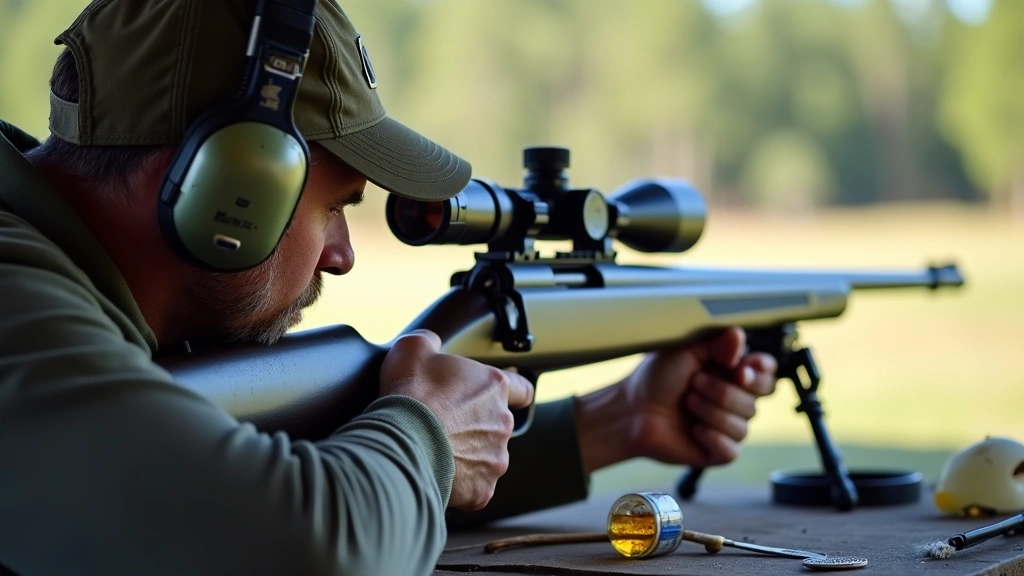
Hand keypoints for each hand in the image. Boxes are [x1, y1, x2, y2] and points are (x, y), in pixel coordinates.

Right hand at [379, 330, 533, 510]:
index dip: (512, 392)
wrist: (402, 442)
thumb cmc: (410, 394)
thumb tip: (430, 345)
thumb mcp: (413, 349)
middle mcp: (502, 422)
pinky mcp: (482, 488)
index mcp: (494, 386)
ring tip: (435, 451)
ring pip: (485, 456)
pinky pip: (473, 486)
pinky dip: (458, 483)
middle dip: (474, 426)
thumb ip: (430, 343)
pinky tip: (435, 472)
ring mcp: (495, 458)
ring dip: (466, 454)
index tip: (503, 397)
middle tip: (443, 425)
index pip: (521, 389)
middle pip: (496, 425)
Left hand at [576, 327, 776, 472]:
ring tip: (687, 403)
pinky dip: (713, 437)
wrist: (631, 409)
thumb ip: (716, 346)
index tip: (743, 368)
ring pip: (744, 425)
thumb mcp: (685, 353)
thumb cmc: (654, 379)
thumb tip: (738, 335)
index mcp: (729, 373)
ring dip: (711, 412)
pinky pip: (732, 449)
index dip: (761, 371)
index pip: (765, 373)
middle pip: (757, 399)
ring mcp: (725, 426)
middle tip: (696, 382)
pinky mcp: (716, 451)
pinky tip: (695, 429)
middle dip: (725, 390)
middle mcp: (732, 400)